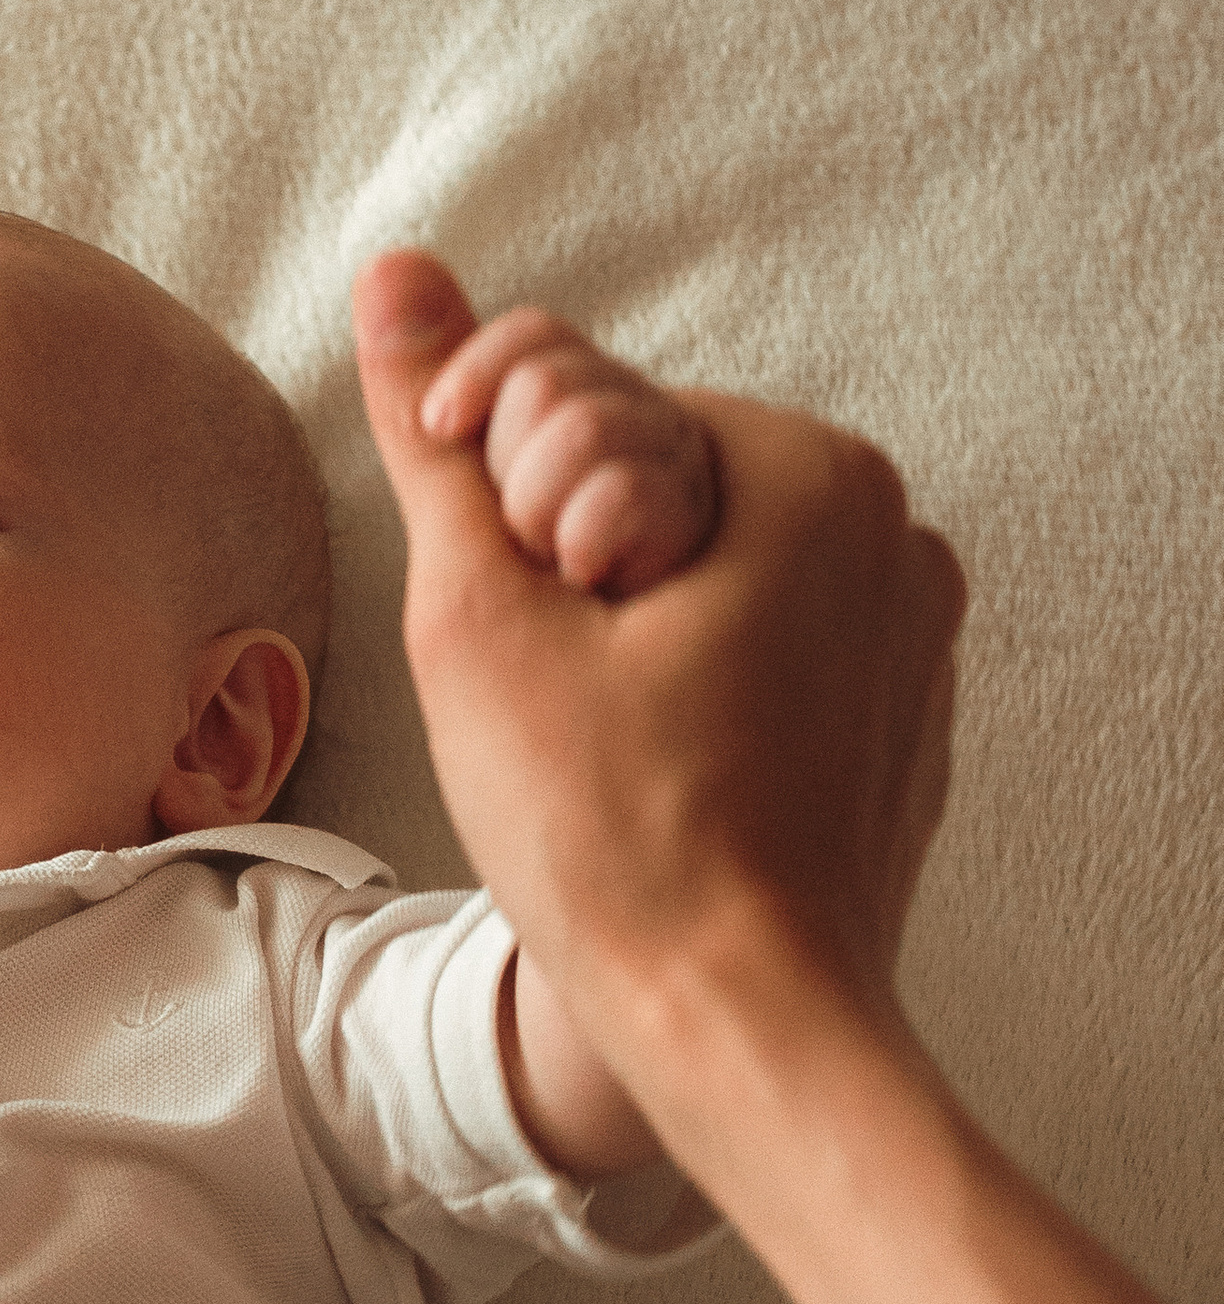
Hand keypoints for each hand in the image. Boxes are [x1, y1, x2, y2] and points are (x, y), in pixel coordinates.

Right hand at [351, 251, 963, 1101]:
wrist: (745, 1030)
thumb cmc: (615, 840)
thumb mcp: (481, 616)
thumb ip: (431, 433)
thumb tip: (398, 274)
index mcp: (814, 471)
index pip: (587, 398)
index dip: (500, 498)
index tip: (507, 606)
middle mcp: (892, 532)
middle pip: (645, 477)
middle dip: (563, 558)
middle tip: (551, 686)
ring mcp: (906, 635)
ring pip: (694, 565)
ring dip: (613, 623)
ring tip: (593, 738)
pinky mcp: (893, 724)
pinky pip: (755, 652)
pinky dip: (685, 686)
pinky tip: (650, 777)